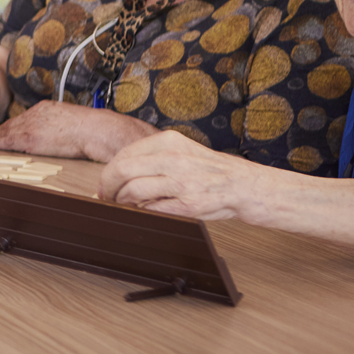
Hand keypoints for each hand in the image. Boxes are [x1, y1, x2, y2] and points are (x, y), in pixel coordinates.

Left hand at [0, 100, 156, 161]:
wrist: (98, 131)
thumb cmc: (94, 133)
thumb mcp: (75, 127)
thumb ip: (63, 130)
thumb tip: (65, 139)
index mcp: (50, 109)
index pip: (27, 119)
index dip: (13, 126)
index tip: (2, 131)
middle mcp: (38, 113)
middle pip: (15, 123)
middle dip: (0, 131)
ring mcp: (34, 123)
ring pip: (9, 130)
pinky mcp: (31, 135)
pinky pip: (9, 138)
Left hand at [98, 130, 259, 218]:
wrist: (247, 186)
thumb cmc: (212, 171)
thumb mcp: (182, 152)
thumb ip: (153, 158)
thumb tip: (117, 172)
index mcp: (169, 141)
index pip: (124, 155)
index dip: (108, 172)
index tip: (105, 184)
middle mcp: (174, 158)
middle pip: (122, 170)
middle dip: (108, 187)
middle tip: (106, 197)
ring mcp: (182, 181)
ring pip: (133, 190)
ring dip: (122, 202)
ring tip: (124, 206)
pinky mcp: (189, 203)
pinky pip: (152, 209)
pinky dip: (143, 212)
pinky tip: (145, 211)